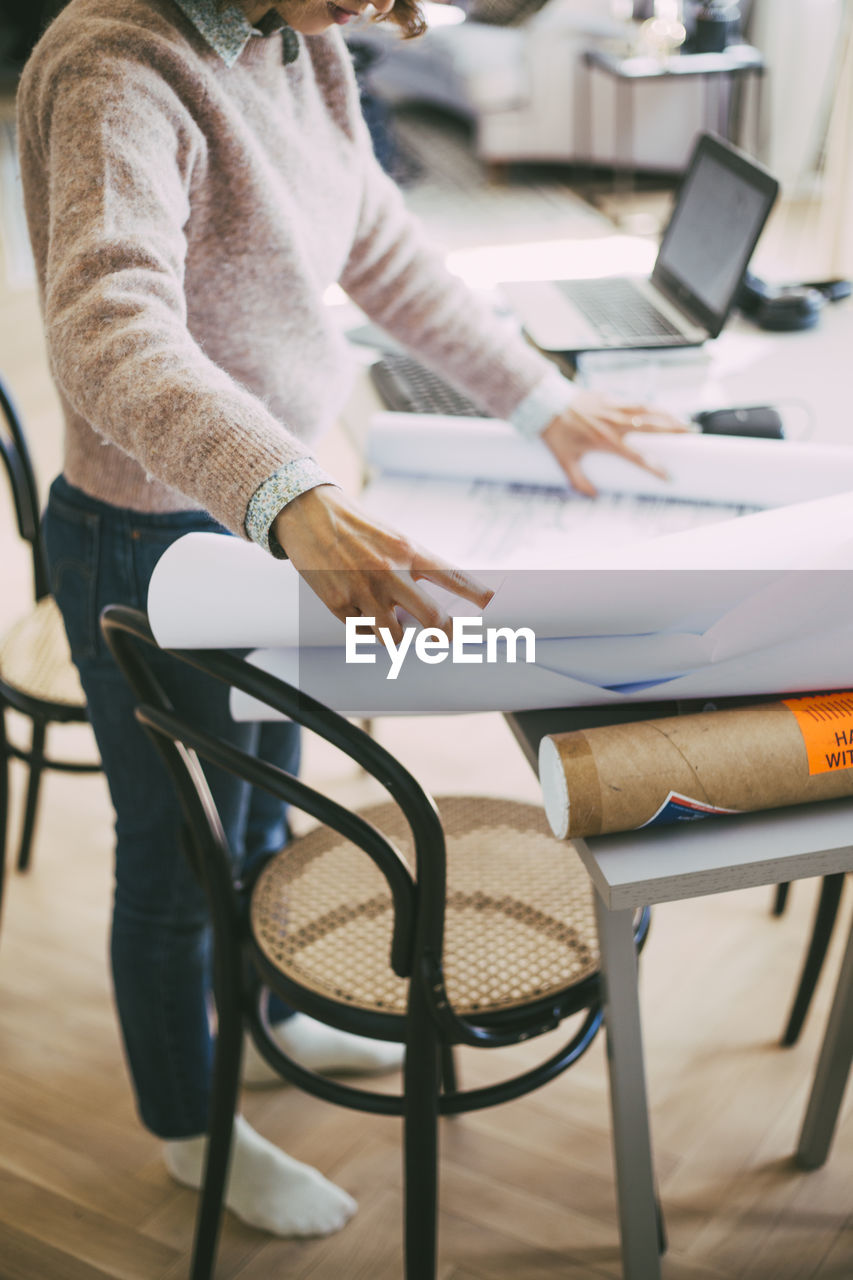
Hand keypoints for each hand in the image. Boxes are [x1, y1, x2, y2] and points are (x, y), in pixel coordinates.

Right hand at [273, 485, 492, 641]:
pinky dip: (367, 628)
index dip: (478, 596)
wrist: (309, 514)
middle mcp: (390, 573)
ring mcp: (364, 591)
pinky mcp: (339, 605)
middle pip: (432, 620)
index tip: (494, 608)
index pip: (454, 578)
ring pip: (395, 637)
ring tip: (393, 624)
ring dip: (398, 635)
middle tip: (446, 637)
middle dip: (444, 634)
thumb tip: (439, 604)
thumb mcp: (394, 538)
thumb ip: (417, 569)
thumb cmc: (357, 527)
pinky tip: (362, 612)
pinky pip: (363, 633)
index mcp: (409, 552)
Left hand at [541, 391, 687, 496]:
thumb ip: (579, 481)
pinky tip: (657, 410)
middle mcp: (615, 423)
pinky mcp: (609, 397)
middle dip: (674, 431)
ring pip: (648, 409)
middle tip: (692, 434)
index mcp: (607, 441)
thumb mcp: (564, 461)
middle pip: (652, 426)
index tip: (669, 476)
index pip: (638, 457)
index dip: (655, 467)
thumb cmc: (555, 434)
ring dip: (667, 415)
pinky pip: (634, 401)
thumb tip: (593, 496)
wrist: (545, 404)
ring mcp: (614, 407)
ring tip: (683, 421)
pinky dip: (648, 406)